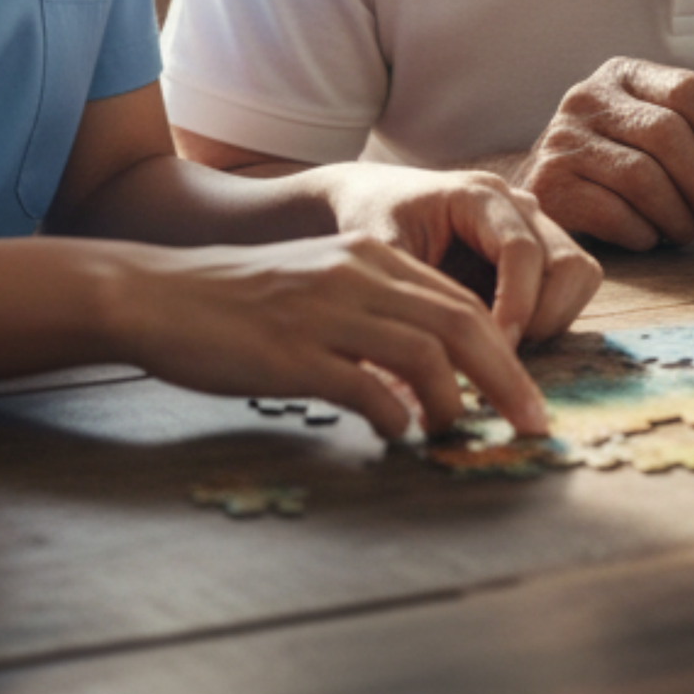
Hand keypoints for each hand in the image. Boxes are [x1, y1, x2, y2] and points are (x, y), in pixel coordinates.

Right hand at [104, 235, 550, 441]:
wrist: (159, 295)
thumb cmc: (236, 303)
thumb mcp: (315, 289)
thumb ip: (370, 317)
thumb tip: (425, 373)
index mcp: (366, 257)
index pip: (459, 302)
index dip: (503, 352)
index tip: (525, 398)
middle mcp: (356, 275)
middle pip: (461, 324)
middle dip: (508, 380)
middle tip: (534, 427)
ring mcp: (325, 312)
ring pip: (425, 355)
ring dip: (453, 404)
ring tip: (452, 436)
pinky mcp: (292, 352)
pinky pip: (367, 387)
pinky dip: (395, 416)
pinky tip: (395, 435)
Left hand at [321, 164, 600, 344]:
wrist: (373, 198)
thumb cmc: (371, 219)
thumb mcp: (378, 252)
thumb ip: (408, 293)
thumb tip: (426, 361)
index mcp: (478, 195)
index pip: (521, 249)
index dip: (516, 304)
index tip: (495, 349)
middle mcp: (516, 204)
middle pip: (567, 262)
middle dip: (543, 316)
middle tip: (502, 353)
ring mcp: (534, 225)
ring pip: (579, 274)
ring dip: (554, 318)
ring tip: (505, 346)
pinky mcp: (539, 250)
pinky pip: (571, 285)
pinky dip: (552, 316)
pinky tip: (507, 336)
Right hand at [516, 57, 693, 249]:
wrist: (545, 192)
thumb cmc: (619, 163)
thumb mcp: (669, 141)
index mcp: (625, 75)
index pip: (689, 89)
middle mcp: (587, 97)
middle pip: (668, 132)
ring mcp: (561, 138)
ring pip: (642, 177)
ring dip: (679, 216)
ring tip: (687, 231)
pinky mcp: (547, 185)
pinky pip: (613, 214)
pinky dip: (643, 233)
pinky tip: (648, 236)